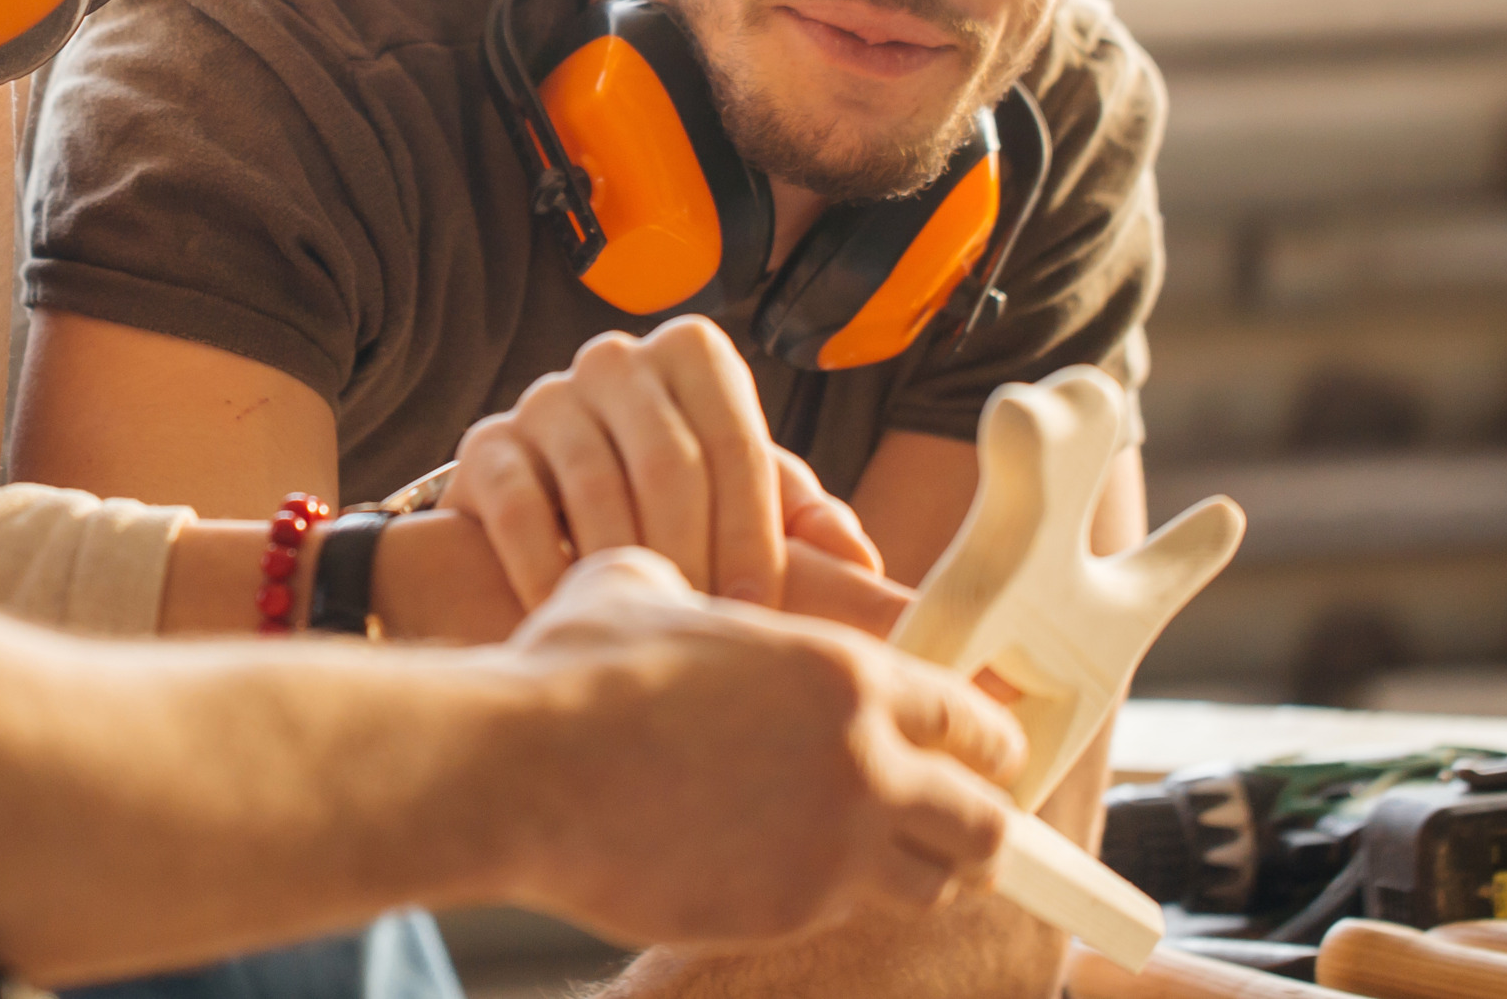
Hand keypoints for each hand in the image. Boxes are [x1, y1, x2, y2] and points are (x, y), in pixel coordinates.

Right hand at [443, 315, 880, 608]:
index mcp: (694, 356)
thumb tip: (858, 560)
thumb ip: (807, 521)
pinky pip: (519, 505)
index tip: (759, 613)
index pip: (734, 442)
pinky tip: (571, 618)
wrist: (559, 506)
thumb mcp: (747, 500)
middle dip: (694, 557)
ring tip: (646, 629)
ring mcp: (547, 396)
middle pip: (667, 461)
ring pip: (593, 482)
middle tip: (705, 630)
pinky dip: (547, 570)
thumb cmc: (679, 505)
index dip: (753, 534)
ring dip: (625, 567)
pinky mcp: (486, 443)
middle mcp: (618, 360)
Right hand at [501, 549, 1022, 948]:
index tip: (980, 756)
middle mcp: (859, 766)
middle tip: (953, 826)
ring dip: (908, 870)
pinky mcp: (780, 915)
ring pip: (926, 885)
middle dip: (979, 827)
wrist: (520, 770)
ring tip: (869, 854)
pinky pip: (834, 914)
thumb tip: (678, 599)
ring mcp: (825, 853)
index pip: (973, 720)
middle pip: (986, 825)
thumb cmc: (575, 672)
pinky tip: (770, 866)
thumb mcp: (646, 591)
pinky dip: (819, 894)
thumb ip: (700, 601)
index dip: (983, 742)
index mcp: (843, 675)